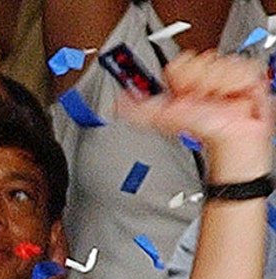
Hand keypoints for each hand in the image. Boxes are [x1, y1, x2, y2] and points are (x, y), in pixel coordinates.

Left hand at [117, 51, 272, 182]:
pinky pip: (242, 66)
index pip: (181, 60)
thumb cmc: (202, 131)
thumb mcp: (161, 120)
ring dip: (221, 83)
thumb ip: (136, 111)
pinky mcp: (246, 75)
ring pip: (222, 61)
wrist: (233, 138)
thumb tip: (116, 104)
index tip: (184, 90)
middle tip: (203, 97)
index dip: (183, 74)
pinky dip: (238, 82)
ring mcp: (225, 75)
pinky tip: (236, 95)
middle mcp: (203, 77)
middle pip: (202, 58)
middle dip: (202, 80)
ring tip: (220, 98)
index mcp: (183, 82)